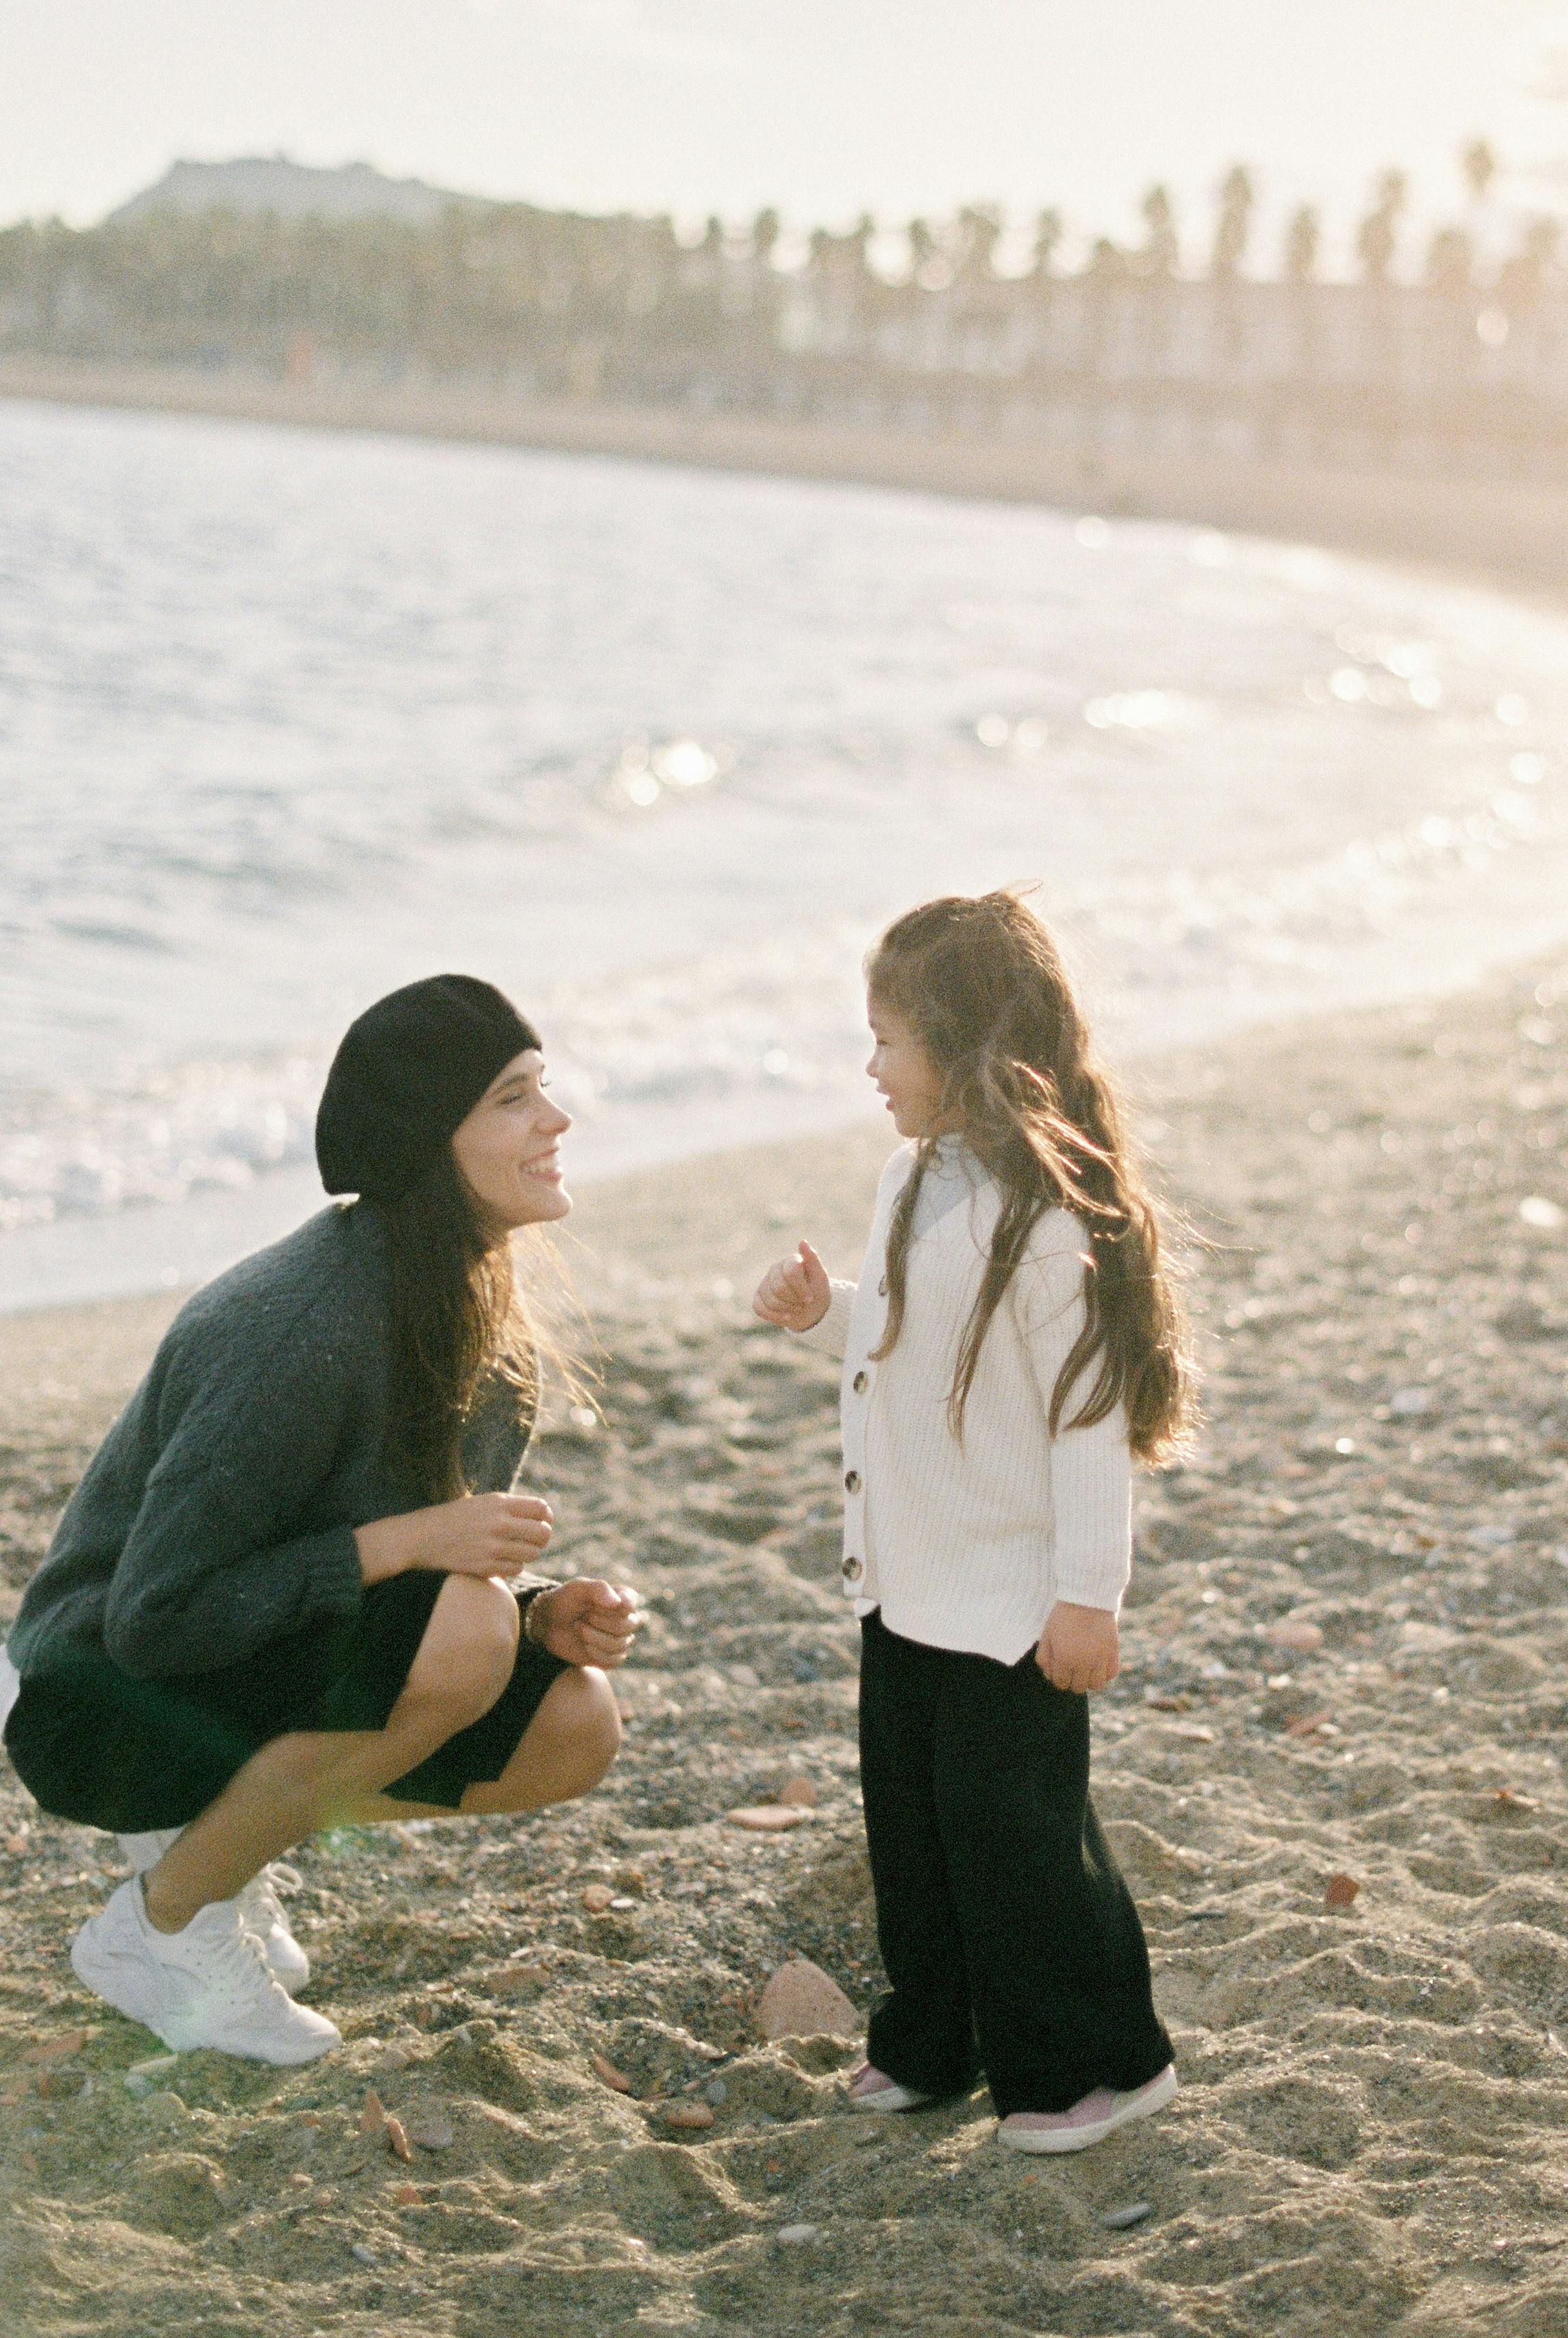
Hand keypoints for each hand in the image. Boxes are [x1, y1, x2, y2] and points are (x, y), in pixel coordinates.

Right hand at [355, 1492, 553, 1584]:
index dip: (546, 1517)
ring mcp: (492, 1546)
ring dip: (527, 1553)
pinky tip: (501, 1561)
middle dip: (541, 1538)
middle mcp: (499, 1523)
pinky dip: (513, 1566)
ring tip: (514, 1550)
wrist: (422, 1537)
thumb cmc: (454, 1518)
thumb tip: (542, 1514)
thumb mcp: (482, 1502)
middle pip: (543, 1533)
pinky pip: (516, 1569)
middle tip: (532, 1540)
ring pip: (532, 1553)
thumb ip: (510, 1507)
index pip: (541, 1509)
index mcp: (499, 1502)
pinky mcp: (485, 1566)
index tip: (541, 1522)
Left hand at [531, 1579, 642, 1669]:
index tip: (599, 1605)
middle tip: (583, 1617)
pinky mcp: (611, 1657)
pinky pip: (614, 1660)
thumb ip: (598, 1589)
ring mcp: (620, 1638)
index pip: (631, 1602)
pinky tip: (585, 1646)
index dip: (617, 1606)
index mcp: (621, 1597)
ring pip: (620, 1645)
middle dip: (600, 1622)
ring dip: (595, 1638)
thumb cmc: (566, 1601)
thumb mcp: (578, 1588)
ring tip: (580, 1628)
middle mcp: (625, 1618)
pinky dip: (597, 1654)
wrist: (549, 1623)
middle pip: (627, 1625)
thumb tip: (617, 1602)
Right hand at [752, 1239, 831, 1330]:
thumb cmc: (817, 1290)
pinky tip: (786, 1317)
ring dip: (788, 1310)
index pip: (791, 1273)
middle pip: (779, 1288)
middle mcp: (775, 1269)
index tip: (810, 1298)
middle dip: (795, 1301)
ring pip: (771, 1301)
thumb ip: (812, 1259)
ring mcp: (764, 1283)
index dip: (801, 1289)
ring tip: (797, 1309)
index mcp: (791, 1261)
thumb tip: (802, 1241)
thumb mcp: (820, 1277)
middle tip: (804, 1303)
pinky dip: (775, 1316)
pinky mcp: (758, 1298)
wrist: (812, 1310)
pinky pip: (759, 1309)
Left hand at [1035, 1601, 1119, 1693]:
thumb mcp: (1047, 1635)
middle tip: (1071, 1667)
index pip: (1061, 1683)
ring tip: (1085, 1667)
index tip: (1059, 1668)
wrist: (1087, 1597)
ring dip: (1089, 1679)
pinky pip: (1111, 1674)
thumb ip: (1044, 1658)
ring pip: (1096, 1685)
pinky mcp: (1113, 1652)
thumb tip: (1049, 1675)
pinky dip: (1104, 1673)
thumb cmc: (1063, 1615)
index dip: (1058, 1677)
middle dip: (1072, 1680)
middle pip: (1078, 1688)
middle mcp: (1084, 1664)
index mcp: (1065, 1659)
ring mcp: (1101, 1659)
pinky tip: (1098, 1662)